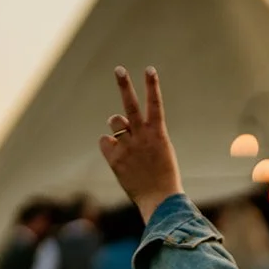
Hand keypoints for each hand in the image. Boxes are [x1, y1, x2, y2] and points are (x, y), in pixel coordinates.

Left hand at [99, 66, 182, 222]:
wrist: (160, 199)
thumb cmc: (163, 175)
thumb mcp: (160, 150)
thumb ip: (141, 133)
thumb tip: (119, 122)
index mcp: (158, 134)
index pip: (155, 104)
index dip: (152, 86)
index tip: (149, 69)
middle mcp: (142, 136)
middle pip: (130, 105)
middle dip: (125, 86)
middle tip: (119, 70)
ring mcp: (128, 146)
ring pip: (115, 122)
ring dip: (117, 124)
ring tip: (125, 137)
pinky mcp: (115, 158)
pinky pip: (105, 141)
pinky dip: (110, 146)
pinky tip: (119, 156)